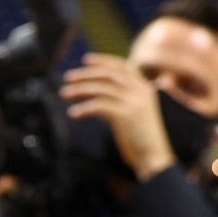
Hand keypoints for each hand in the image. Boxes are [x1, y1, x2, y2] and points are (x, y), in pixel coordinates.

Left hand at [61, 53, 175, 179]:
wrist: (153, 156)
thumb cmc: (139, 136)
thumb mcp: (135, 111)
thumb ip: (122, 97)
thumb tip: (96, 90)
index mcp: (144, 87)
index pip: (122, 66)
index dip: (104, 61)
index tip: (85, 59)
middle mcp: (141, 91)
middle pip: (108, 74)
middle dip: (86, 73)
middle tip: (67, 77)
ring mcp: (134, 102)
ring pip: (101, 88)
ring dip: (80, 89)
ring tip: (64, 94)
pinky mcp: (126, 115)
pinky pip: (99, 105)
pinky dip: (84, 108)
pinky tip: (73, 113)